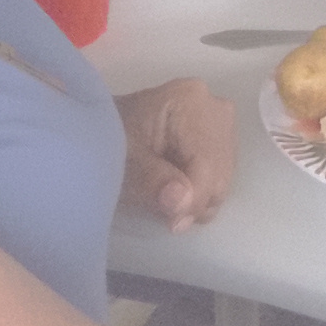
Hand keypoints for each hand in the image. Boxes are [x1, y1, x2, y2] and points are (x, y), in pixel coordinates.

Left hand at [114, 79, 233, 229]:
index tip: (172, 223)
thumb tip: (181, 203)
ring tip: (165, 197)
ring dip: (198, 196)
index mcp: (191, 102)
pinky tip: (176, 187)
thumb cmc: (107, 138)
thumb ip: (151, 180)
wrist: (102, 126)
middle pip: (220, 171)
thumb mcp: (123, 159)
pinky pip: (220, 175)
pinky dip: (200, 189)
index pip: (207, 162)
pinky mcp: (219, 136)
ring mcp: (219, 121)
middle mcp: (214, 108)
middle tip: (164, 213)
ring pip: (223, 177)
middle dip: (195, 199)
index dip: (193, 198)